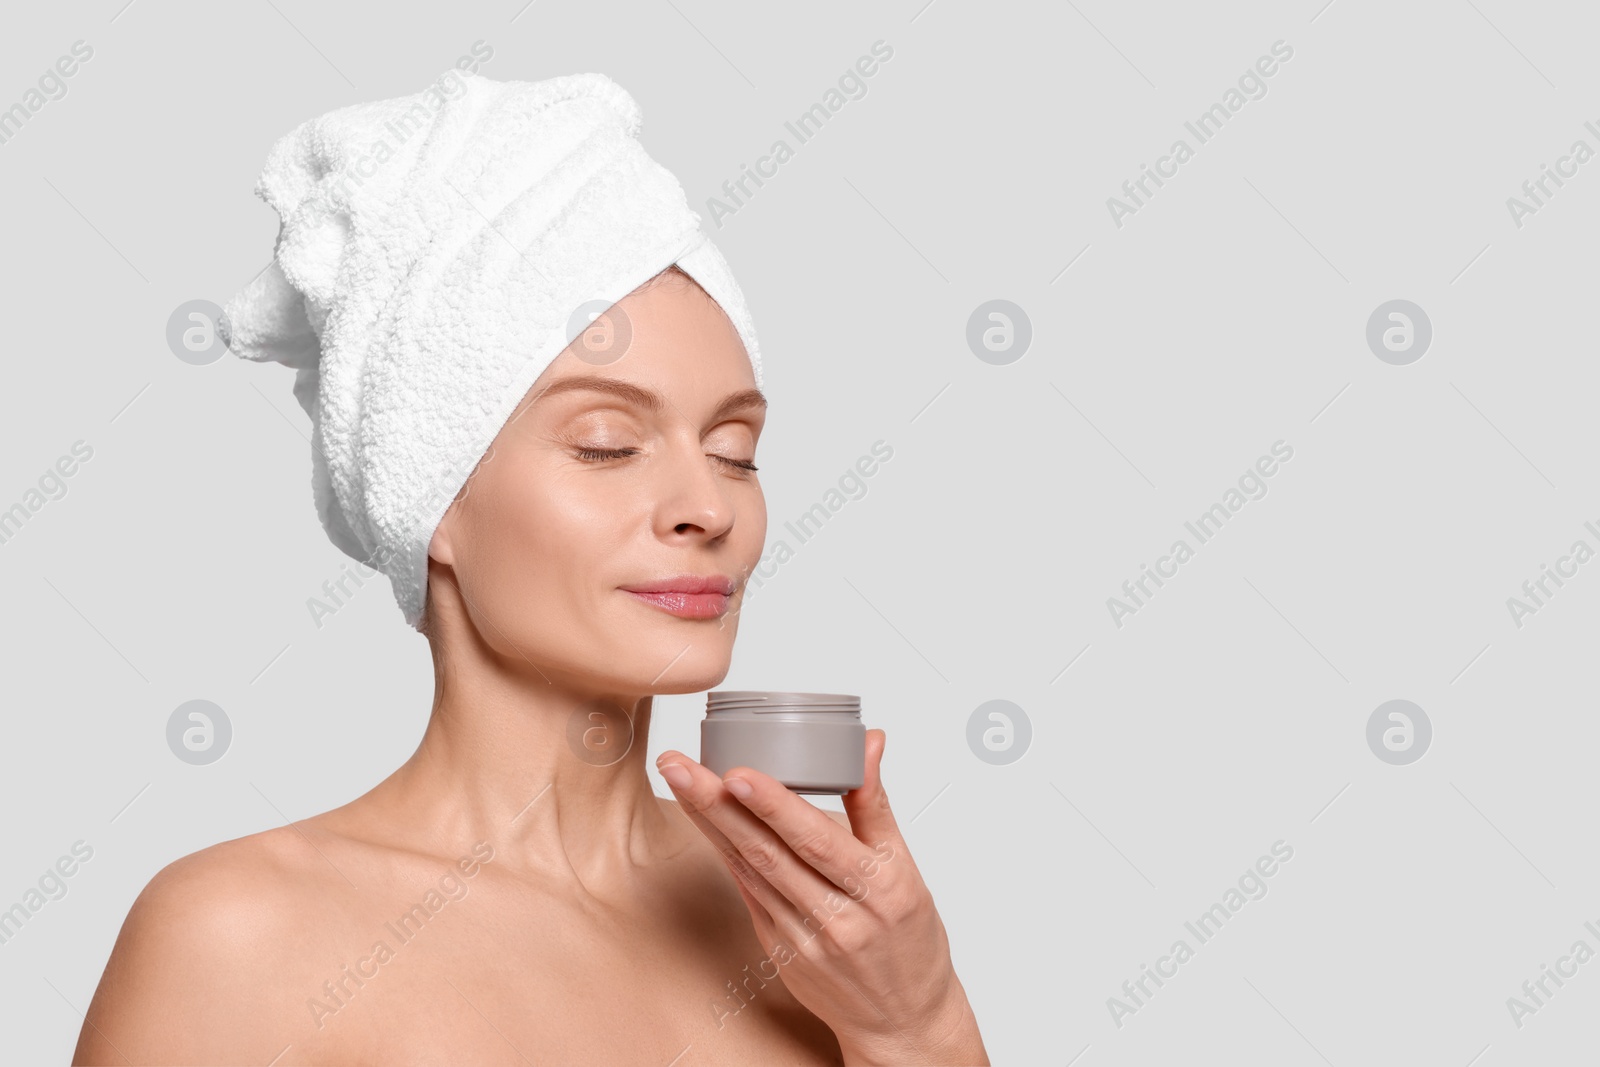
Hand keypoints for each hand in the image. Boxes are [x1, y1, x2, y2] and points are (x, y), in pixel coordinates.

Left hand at [655, 729, 987, 1065]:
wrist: (903, 1020)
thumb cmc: (910, 939)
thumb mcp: (907, 870)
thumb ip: (877, 804)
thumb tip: (870, 741)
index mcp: (879, 889)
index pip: (817, 841)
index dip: (775, 806)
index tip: (737, 772)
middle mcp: (839, 918)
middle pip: (769, 853)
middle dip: (718, 805)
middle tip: (680, 764)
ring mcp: (804, 940)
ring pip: (750, 871)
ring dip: (711, 824)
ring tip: (681, 781)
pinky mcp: (780, 952)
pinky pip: (748, 894)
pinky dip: (726, 854)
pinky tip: (704, 821)